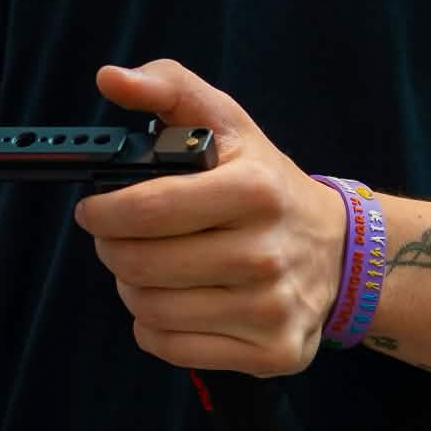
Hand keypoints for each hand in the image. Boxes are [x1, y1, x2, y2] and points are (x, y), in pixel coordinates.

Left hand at [77, 60, 345, 375]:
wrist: (339, 251)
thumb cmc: (265, 183)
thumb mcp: (228, 122)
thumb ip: (168, 87)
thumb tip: (110, 78)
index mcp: (254, 189)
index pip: (149, 208)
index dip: (103, 212)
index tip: (91, 209)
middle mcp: (266, 252)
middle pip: (142, 265)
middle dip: (112, 249)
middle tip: (117, 238)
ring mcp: (271, 308)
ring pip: (151, 310)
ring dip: (132, 288)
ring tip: (147, 267)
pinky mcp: (272, 352)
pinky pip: (173, 348)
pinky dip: (154, 328)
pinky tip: (171, 301)